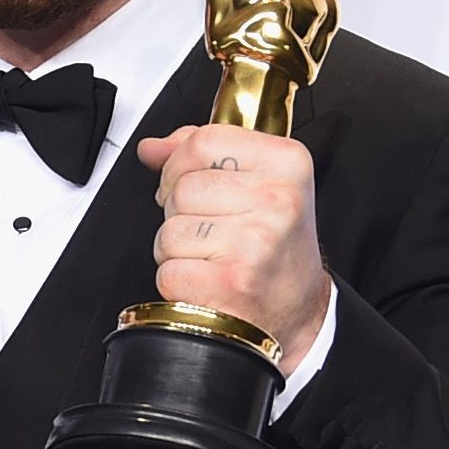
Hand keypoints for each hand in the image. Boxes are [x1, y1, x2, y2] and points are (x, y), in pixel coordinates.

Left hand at [137, 123, 330, 375]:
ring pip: (169, 229)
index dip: (180, 164)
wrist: (297, 307)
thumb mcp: (257, 182)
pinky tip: (209, 281)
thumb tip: (150, 148)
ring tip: (213, 256)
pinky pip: (168, 270)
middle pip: (180, 187)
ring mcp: (255, 242)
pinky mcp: (231, 282)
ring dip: (177, 249)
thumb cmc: (274, 244)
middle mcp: (277, 200)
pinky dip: (178, 281)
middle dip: (179, 211)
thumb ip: (202, 155)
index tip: (193, 182)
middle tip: (213, 230)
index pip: (202, 141)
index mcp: (286, 163)